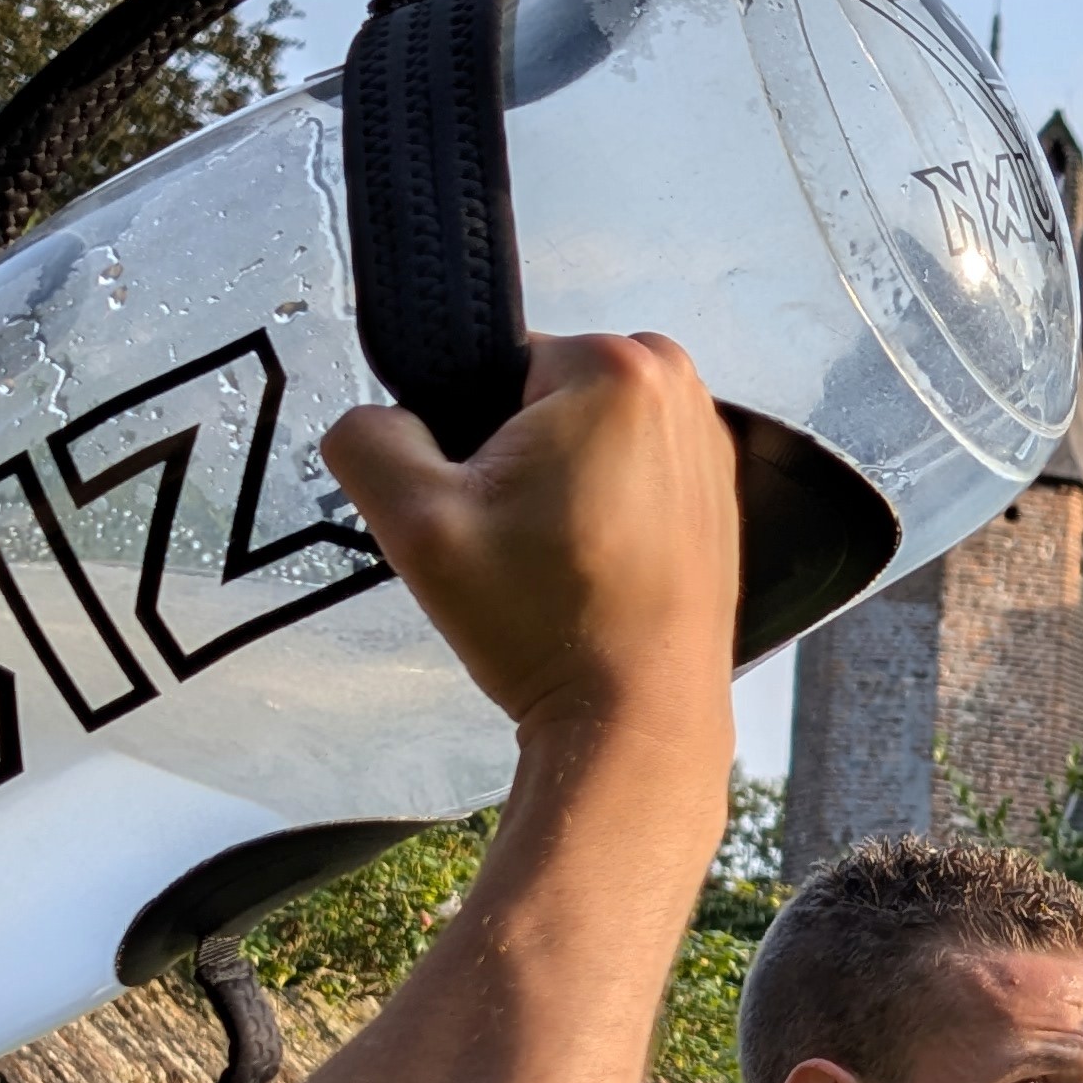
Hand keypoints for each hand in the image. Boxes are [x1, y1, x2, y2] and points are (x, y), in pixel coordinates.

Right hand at [323, 331, 737, 749]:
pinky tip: (593, 571)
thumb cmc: (545, 624)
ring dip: (555, 488)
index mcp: (614, 366)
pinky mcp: (716, 493)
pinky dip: (601, 512)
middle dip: (513, 461)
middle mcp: (677, 386)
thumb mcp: (416, 524)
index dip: (465, 438)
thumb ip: (366, 441)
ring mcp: (706, 441)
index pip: (491, 365)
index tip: (483, 508)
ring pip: (582, 437)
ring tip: (556, 562)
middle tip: (515, 544)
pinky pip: (627, 474)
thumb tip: (372, 419)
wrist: (634, 717)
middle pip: (540, 397)